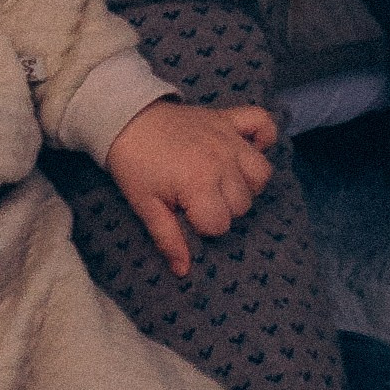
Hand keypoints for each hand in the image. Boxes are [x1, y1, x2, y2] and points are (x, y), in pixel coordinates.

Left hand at [104, 100, 276, 279]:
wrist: (125, 118)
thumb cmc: (134, 165)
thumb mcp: (145, 205)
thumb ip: (168, 238)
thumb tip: (184, 271)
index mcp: (200, 184)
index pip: (221, 224)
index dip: (203, 226)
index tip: (185, 215)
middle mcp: (222, 161)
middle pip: (242, 203)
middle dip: (221, 208)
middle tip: (197, 199)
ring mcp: (229, 138)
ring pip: (261, 173)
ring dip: (246, 184)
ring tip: (222, 183)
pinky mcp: (229, 118)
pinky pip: (264, 124)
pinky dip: (264, 136)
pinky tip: (249, 148)